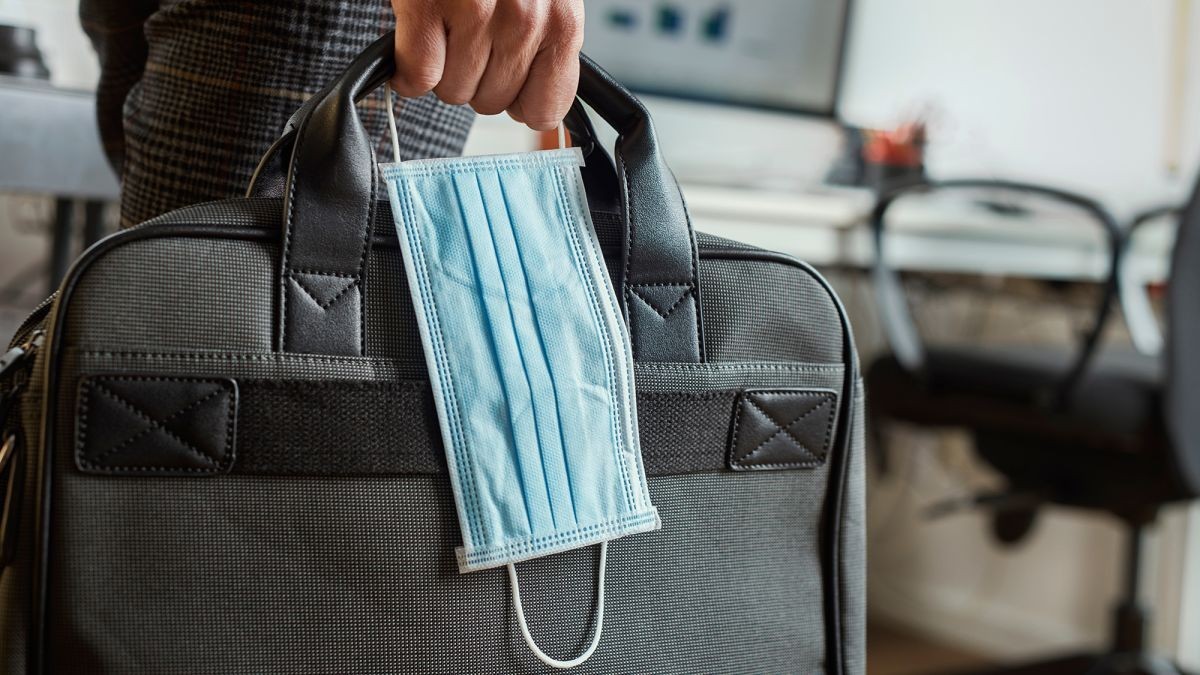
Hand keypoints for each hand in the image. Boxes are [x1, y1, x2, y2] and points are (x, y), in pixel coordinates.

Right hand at [390, 0, 583, 130]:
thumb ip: (547, 47)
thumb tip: (537, 109)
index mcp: (560, 22)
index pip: (546, 108)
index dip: (521, 101)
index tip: (509, 82)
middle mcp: (524, 20)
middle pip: (493, 102)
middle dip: (478, 77)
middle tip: (471, 36)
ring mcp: (476, 13)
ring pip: (454, 91)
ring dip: (444, 68)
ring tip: (447, 26)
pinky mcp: (428, 5)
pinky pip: (419, 75)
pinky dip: (409, 68)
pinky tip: (418, 39)